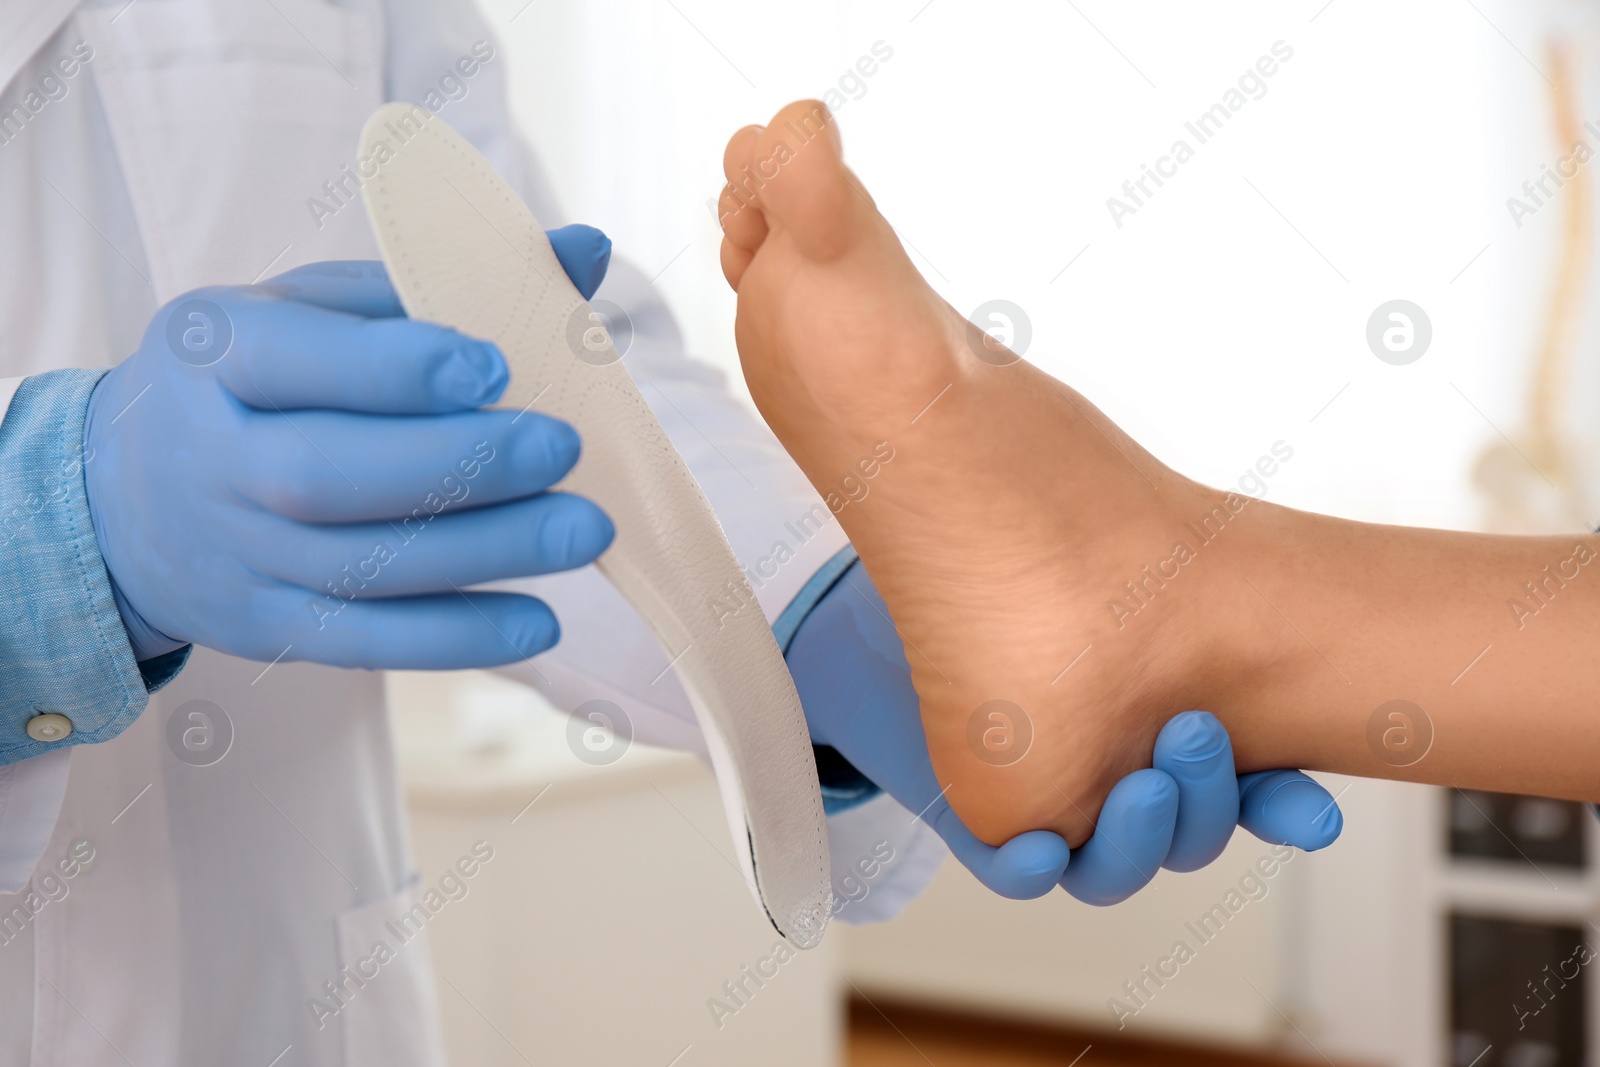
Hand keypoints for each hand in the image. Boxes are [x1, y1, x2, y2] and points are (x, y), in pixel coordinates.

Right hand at [85, 226, 615, 669]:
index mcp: (219, 351)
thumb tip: (585, 252)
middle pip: (327, 476)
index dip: (395, 369)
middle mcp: (216, 458)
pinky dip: (456, 639)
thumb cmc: (261, 379)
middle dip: (457, 465)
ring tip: (585, 531)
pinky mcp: (269, 627)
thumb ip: (444, 284)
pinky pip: (365, 641)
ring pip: (359, 565)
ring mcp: (239, 554)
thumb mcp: (319, 308)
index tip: (494, 365)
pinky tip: (539, 623)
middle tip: (564, 448)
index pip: (293, 361)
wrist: (130, 496)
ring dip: (484, 552)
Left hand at [788, 561, 1341, 903]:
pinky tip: (1040, 846)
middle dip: (1207, 801)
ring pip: (1111, 870)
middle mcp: (1116, 782)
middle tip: (1193, 729)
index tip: (1315, 815)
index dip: (1285, 809)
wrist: (899, 602)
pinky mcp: (977, 821)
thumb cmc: (1012, 592)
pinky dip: (1030, 864)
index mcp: (1165, 736)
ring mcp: (1050, 807)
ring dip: (1136, 839)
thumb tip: (1279, 587)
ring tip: (1137, 783)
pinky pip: (1012, 870)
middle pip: (1190, 838)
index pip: (1250, 790)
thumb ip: (1184, 611)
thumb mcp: (1118, 593)